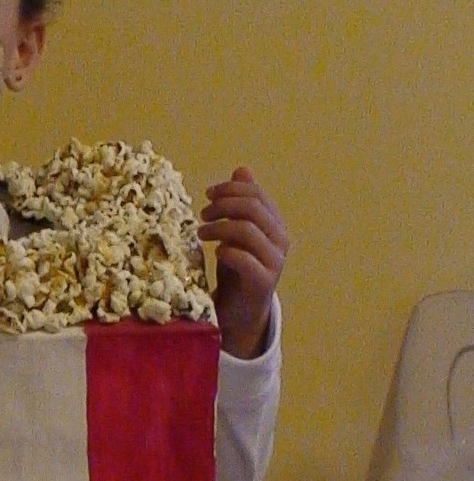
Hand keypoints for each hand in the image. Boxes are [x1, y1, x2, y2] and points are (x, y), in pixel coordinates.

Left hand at [198, 166, 287, 357]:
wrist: (240, 311)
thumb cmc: (236, 269)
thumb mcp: (234, 232)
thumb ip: (240, 204)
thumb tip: (242, 170)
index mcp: (274, 224)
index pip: (256, 194)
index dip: (230, 189)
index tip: (207, 194)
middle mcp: (279, 240)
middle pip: (252, 208)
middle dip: (223, 206)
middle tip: (202, 214)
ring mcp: (274, 261)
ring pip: (248, 230)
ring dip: (219, 227)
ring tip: (201, 233)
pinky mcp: (263, 283)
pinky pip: (246, 259)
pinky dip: (228, 252)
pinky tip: (216, 252)